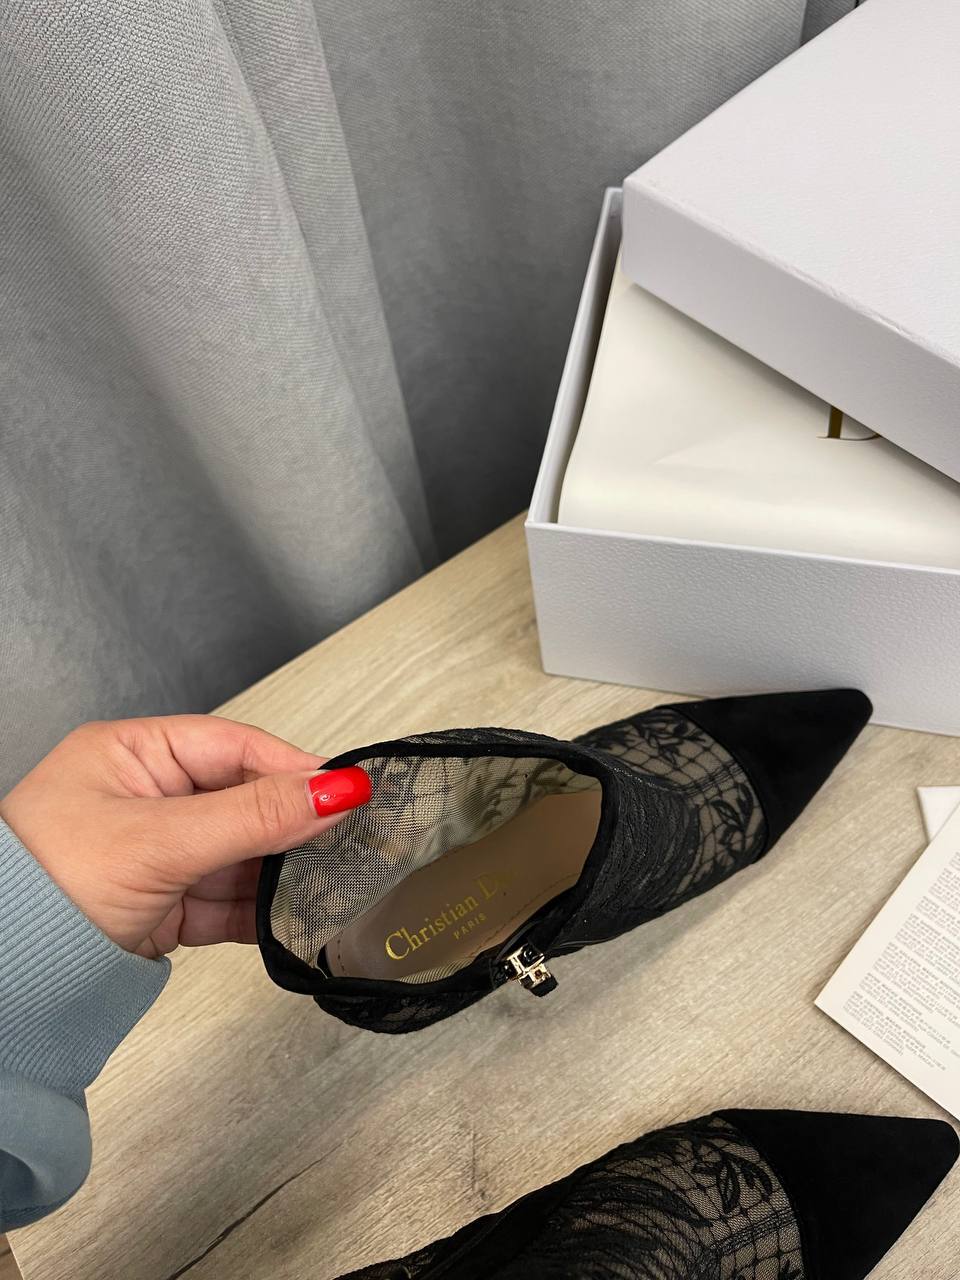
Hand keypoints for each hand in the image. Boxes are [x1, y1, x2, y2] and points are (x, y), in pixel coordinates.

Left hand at [0, 716, 370, 957]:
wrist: (4, 983)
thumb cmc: (46, 888)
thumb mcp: (160, 841)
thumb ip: (253, 816)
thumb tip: (336, 788)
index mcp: (131, 754)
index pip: (231, 747)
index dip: (291, 768)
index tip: (346, 789)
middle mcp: (144, 797)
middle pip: (240, 801)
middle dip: (290, 824)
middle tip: (348, 839)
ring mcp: (154, 853)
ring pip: (238, 854)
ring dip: (280, 872)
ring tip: (331, 880)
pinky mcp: (162, 905)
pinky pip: (224, 900)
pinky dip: (258, 910)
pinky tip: (294, 914)